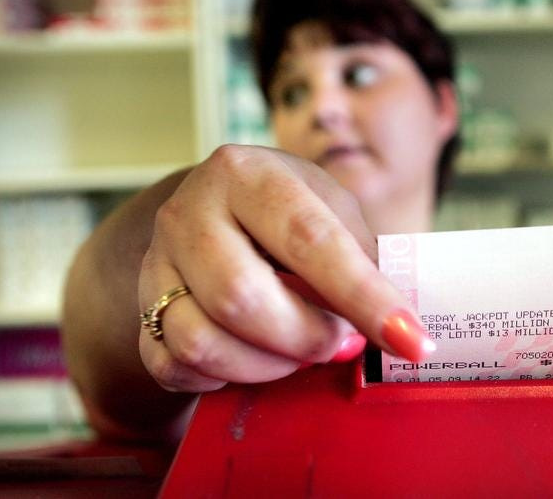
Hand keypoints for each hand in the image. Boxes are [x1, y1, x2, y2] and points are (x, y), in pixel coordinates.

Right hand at [138, 145, 433, 391]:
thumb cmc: (284, 214)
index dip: (363, 297)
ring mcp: (156, 262)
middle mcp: (189, 212)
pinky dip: (223, 378)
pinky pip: (174, 367)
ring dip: (266, 365)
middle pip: (241, 298)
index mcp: (247, 175)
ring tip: (298, 351)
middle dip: (305, 337)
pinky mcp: (141, 310)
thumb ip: (360, 259)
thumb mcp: (329, 211)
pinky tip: (251, 359)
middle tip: (338, 342)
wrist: (208, 214)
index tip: (411, 341)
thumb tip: (395, 327)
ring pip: (201, 341)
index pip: (309, 240)